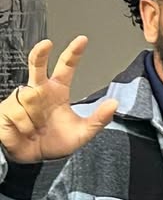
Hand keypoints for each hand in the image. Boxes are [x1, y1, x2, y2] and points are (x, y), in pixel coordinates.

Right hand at [0, 38, 116, 162]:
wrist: (33, 159)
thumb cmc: (55, 142)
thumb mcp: (82, 133)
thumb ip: (98, 119)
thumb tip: (114, 103)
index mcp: (57, 91)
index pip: (65, 68)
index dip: (73, 53)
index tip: (82, 40)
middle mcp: (38, 90)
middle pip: (37, 64)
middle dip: (40, 53)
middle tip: (46, 44)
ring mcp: (20, 98)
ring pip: (30, 99)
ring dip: (36, 120)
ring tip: (36, 131)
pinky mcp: (6, 109)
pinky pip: (19, 113)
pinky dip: (26, 127)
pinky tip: (25, 132)